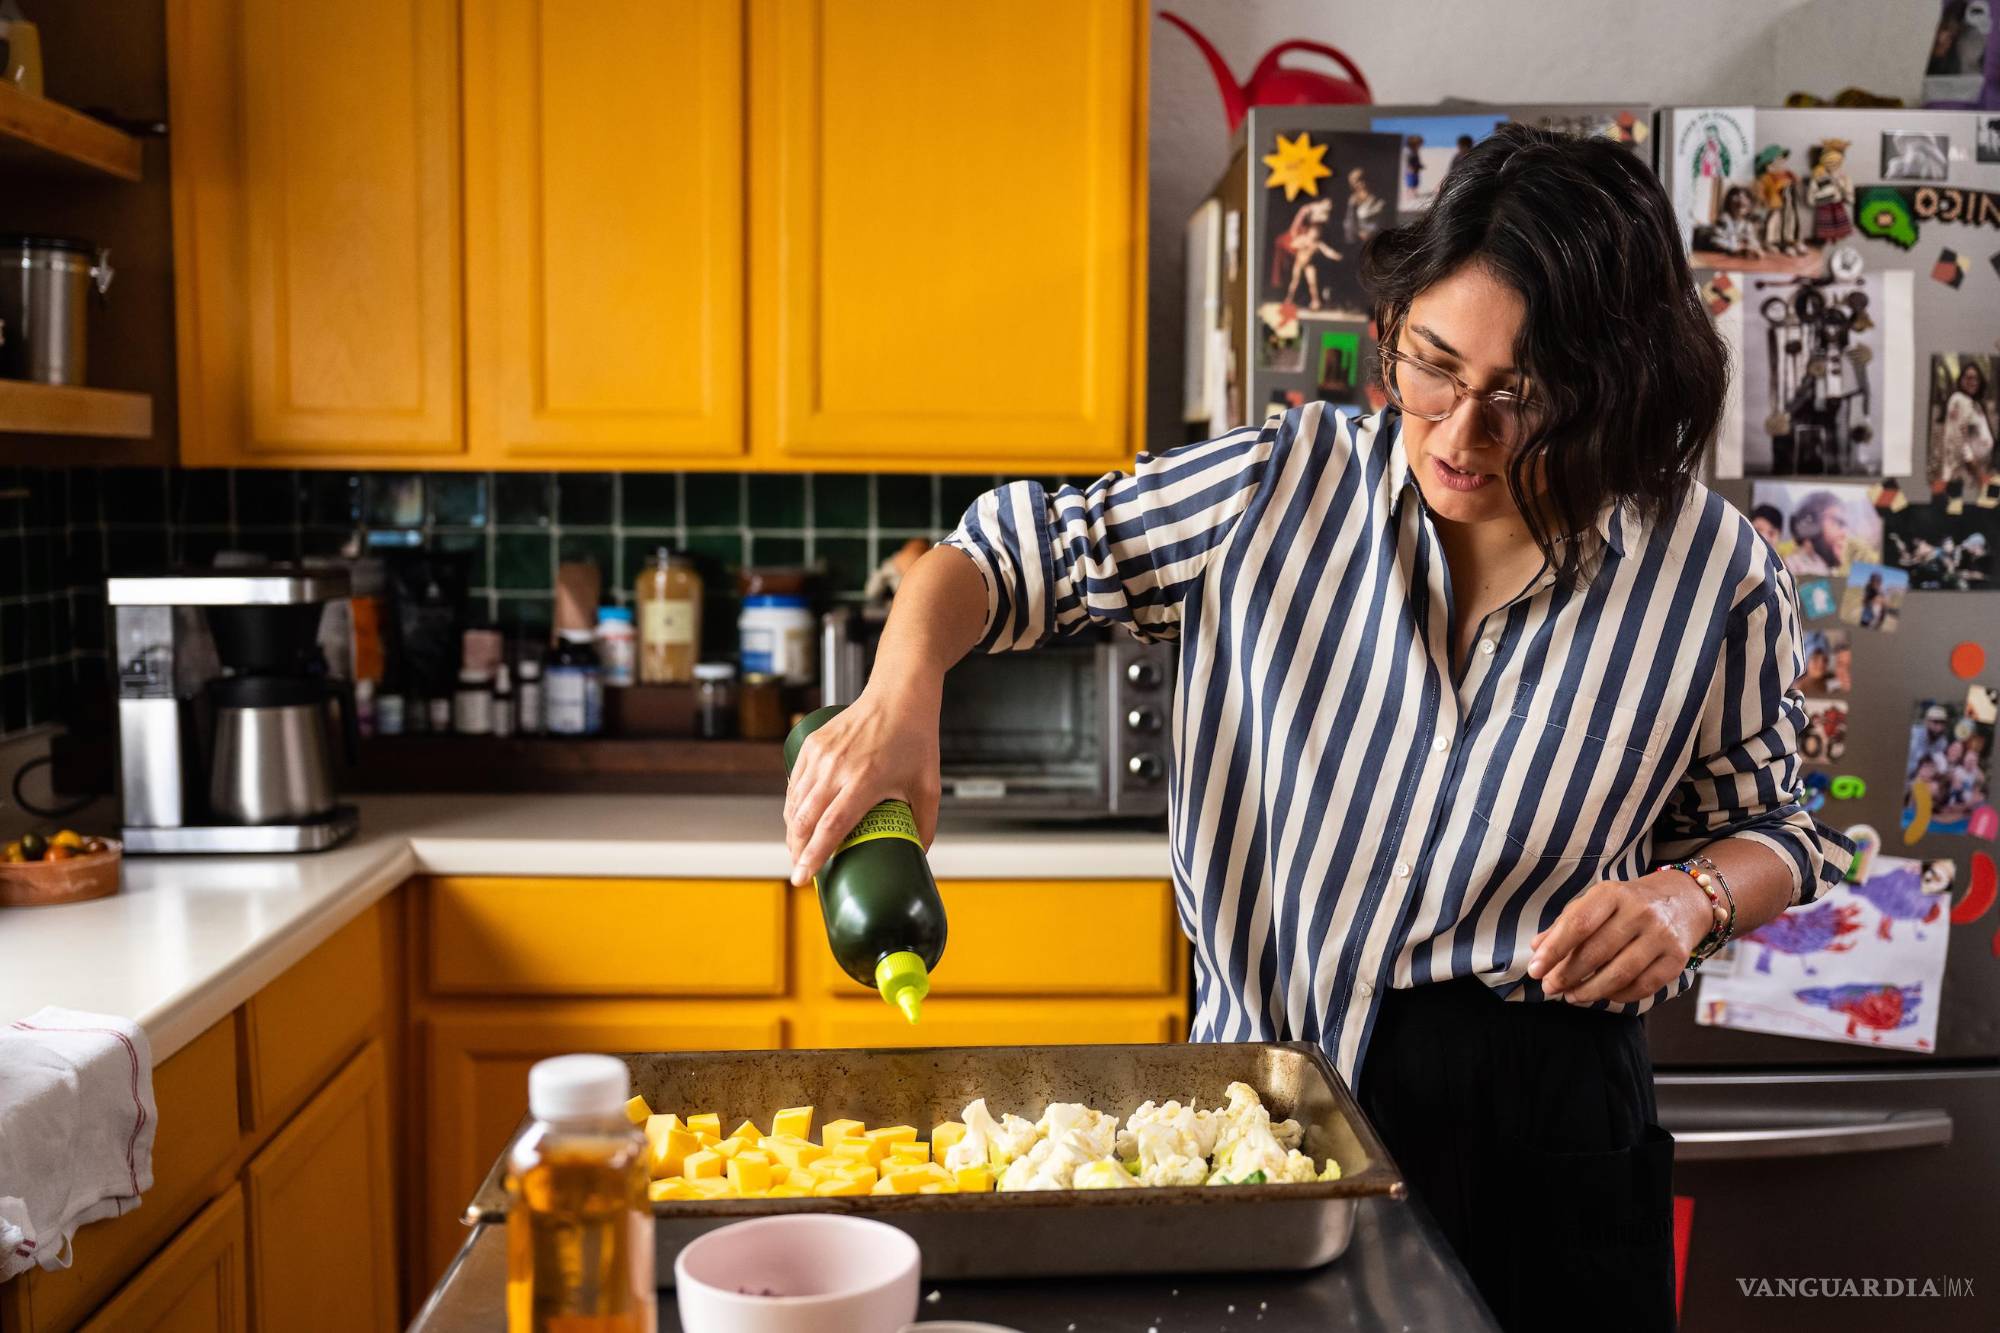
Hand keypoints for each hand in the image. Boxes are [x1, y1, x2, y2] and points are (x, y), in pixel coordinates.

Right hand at [783, 682, 941, 886]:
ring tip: (798, 848)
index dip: (813, 857)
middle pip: (804, 820)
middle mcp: (837, 768)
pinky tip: (798, 820)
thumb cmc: (915, 739)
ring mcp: (821, 754)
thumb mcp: (928, 787)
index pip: (831, 828)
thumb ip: (925, 825)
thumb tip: (917, 856)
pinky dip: (792, 806)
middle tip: (799, 869)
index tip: (801, 878)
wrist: (899, 694)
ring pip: (795, 803)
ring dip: (792, 830)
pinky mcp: (812, 744)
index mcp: (865, 780)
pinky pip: (795, 783)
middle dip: (796, 849)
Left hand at [1526, 871, 1713, 1005]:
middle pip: (1597, 952)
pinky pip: (1643, 986)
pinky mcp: (1677, 959)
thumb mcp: (1596, 902)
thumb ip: (1566, 924)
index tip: (1535, 970)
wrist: (1684, 899)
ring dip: (1590, 990)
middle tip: (1549, 988)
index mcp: (1612, 894)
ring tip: (1571, 997)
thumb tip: (1537, 948)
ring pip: (1620, 973)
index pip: (1578, 924)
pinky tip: (1602, 996)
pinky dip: (1618, 996)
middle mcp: (1640, 912)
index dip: (1554, 950)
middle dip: (1567, 975)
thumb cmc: (1628, 904)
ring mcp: (1661, 936)